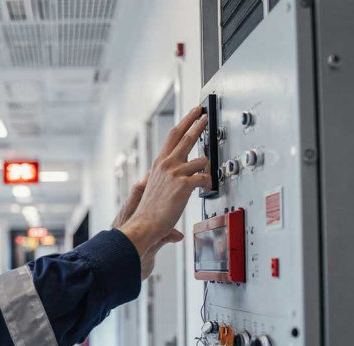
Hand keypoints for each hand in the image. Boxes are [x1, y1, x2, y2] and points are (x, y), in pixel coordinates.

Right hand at [117, 105, 210, 268]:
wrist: (145, 223)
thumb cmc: (150, 210)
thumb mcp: (155, 186)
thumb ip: (168, 177)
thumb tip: (177, 175)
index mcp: (160, 163)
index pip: (174, 136)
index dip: (185, 122)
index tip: (193, 114)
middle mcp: (167, 164)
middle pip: (185, 136)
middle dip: (197, 123)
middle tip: (204, 116)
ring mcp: (175, 173)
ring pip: (201, 160)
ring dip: (206, 168)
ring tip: (206, 177)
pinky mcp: (184, 185)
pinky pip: (204, 178)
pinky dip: (208, 182)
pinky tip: (206, 187)